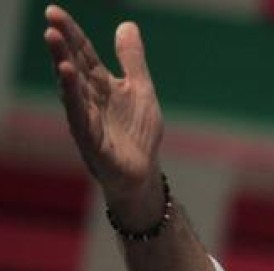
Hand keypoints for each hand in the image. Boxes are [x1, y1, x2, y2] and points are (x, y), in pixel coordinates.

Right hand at [43, 4, 163, 224]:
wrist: (143, 172)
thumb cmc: (138, 132)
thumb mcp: (140, 89)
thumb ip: (132, 60)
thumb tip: (126, 25)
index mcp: (100, 86)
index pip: (83, 54)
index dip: (72, 33)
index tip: (54, 11)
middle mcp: (88, 100)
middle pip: (73, 67)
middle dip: (62, 45)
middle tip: (51, 22)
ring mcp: (87, 120)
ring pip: (71, 89)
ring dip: (62, 65)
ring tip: (54, 41)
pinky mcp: (91, 141)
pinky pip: (79, 117)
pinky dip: (73, 97)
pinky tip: (67, 78)